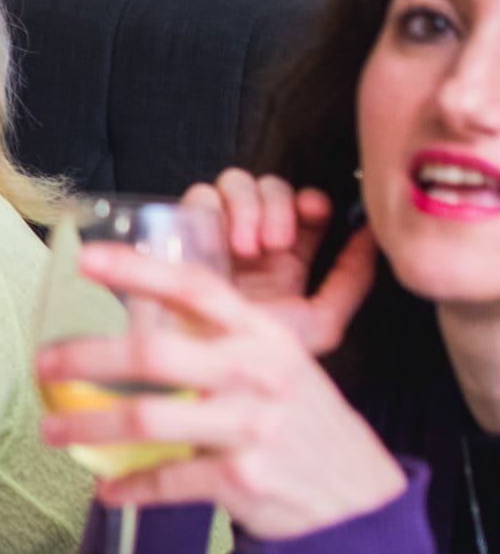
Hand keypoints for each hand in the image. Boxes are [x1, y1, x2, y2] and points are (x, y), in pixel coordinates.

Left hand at [37, 241, 403, 539]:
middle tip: (44, 364)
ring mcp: (251, 427)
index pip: (196, 287)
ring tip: (54, 431)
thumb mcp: (277, 365)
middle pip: (154, 354)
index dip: (139, 269)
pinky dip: (130, 488)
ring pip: (148, 419)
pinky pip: (168, 479)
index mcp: (264, 335)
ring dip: (89, 426)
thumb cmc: (300, 421)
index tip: (86, 260)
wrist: (358, 498)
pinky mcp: (243, 478)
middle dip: (86, 358)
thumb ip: (220, 342)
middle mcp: (257, 374)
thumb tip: (139, 319)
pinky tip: (107, 490)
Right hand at [180, 167, 376, 353]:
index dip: (313, 201)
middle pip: (273, 188)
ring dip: (247, 206)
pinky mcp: (182, 233)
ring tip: (246, 247)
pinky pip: (200, 197)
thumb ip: (351, 279)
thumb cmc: (256, 358)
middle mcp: (252, 243)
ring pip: (237, 184)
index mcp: (286, 261)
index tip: (315, 212)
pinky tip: (219, 242)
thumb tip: (371, 235)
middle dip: (279, 205)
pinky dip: (213, 209)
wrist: (207, 370)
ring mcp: (216, 236)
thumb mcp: (320, 323)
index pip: (305, 208)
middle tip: (275, 240)